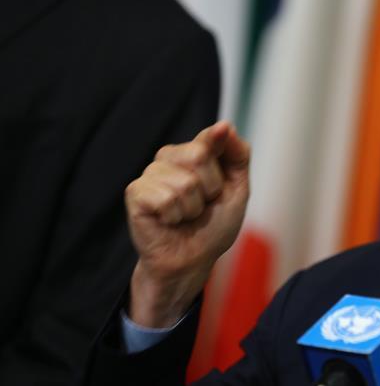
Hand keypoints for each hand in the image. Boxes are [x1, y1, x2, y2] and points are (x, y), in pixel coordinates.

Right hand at [125, 121, 249, 326]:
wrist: (192, 259)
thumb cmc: (213, 225)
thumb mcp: (237, 188)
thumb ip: (236, 154)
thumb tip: (224, 125)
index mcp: (194, 152)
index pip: (213, 137)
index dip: (222, 158)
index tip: (221, 174)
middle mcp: (169, 157)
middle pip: (199, 155)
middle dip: (211, 189)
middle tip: (202, 205)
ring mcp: (151, 174)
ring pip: (185, 182)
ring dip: (193, 208)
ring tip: (185, 216)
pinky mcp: (135, 193)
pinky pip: (166, 198)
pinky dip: (175, 216)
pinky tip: (168, 221)